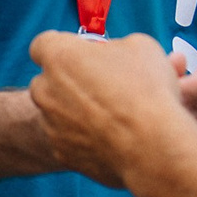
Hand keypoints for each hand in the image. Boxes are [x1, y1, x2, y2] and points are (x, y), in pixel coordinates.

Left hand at [28, 31, 196, 188]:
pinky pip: (70, 138)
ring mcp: (50, 125)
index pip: (43, 44)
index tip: (83, 53)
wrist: (153, 147)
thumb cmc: (147, 91)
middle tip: (101, 83)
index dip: (64, 46)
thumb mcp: (141, 47)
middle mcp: (45, 90)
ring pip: (58, 112)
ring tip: (114, 114)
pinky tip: (113, 136)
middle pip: (47, 80)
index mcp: (59, 57)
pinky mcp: (61, 152)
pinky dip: (85, 136)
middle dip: (69, 80)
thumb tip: (116, 54)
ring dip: (77, 109)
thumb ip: (116, 46)